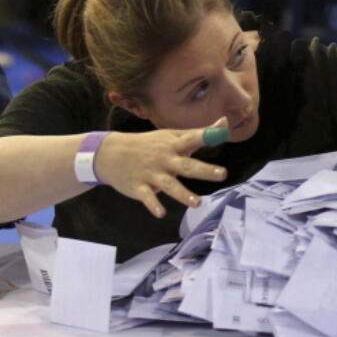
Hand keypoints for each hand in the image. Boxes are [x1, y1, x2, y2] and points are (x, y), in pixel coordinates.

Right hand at [94, 118, 229, 217]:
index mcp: (174, 145)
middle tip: (222, 174)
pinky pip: (147, 197)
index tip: (223, 132)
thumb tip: (225, 123)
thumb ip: (199, 133)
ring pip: (169, 185)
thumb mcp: (172, 135)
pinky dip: (153, 205)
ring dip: (183, 194)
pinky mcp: (139, 187)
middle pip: (186, 165)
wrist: (111, 153)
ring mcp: (151, 174)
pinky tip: (161, 213)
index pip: (193, 138)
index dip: (207, 135)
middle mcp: (164, 159)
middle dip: (204, 170)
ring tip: (197, 203)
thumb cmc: (150, 144)